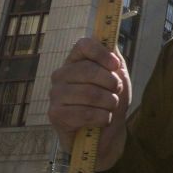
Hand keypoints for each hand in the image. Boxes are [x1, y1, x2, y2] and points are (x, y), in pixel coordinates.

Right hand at [48, 38, 131, 170]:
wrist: (107, 135)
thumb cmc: (109, 102)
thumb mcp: (117, 76)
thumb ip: (113, 56)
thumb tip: (110, 37)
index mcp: (75, 60)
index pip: (84, 45)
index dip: (102, 53)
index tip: (116, 66)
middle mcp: (61, 74)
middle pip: (88, 70)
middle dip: (111, 83)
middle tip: (116, 92)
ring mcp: (55, 94)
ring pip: (89, 93)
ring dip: (109, 103)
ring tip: (111, 108)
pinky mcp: (55, 114)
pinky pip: (84, 113)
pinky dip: (101, 118)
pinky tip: (102, 120)